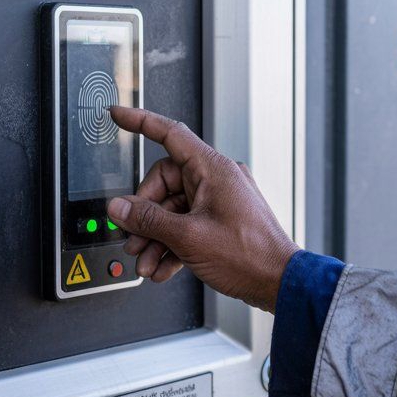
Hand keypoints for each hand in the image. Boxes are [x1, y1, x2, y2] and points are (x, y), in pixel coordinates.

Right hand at [106, 106, 299, 311]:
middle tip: (134, 239)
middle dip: (144, 215)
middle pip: (163, 184)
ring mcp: (219, 200)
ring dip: (155, 237)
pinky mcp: (221, 220)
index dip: (140, 121)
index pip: (170, 133)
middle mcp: (217, 179)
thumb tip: (120, 208)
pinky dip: (172, 244)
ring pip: (172, 210)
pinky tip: (162, 266)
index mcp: (213, 169)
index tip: (119, 115)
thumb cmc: (250, 255)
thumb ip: (148, 220)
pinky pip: (186, 224)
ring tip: (146, 262)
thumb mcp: (188, 237)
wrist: (277, 281)